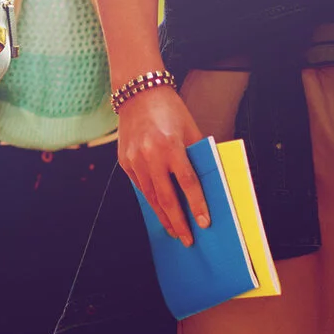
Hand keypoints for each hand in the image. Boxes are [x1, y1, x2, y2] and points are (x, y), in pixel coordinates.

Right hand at [117, 82, 209, 245]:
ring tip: (174, 231)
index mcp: (170, 146)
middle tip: (187, 239)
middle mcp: (150, 155)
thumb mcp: (189, 129)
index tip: (204, 222)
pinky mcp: (124, 161)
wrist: (137, 93)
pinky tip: (160, 210)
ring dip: (163, 217)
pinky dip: (151, 200)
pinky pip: (140, 186)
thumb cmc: (170, 110)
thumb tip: (209, 181)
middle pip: (166, 197)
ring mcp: (134, 159)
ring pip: (150, 197)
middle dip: (178, 221)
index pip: (187, 182)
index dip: (197, 204)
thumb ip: (197, 154)